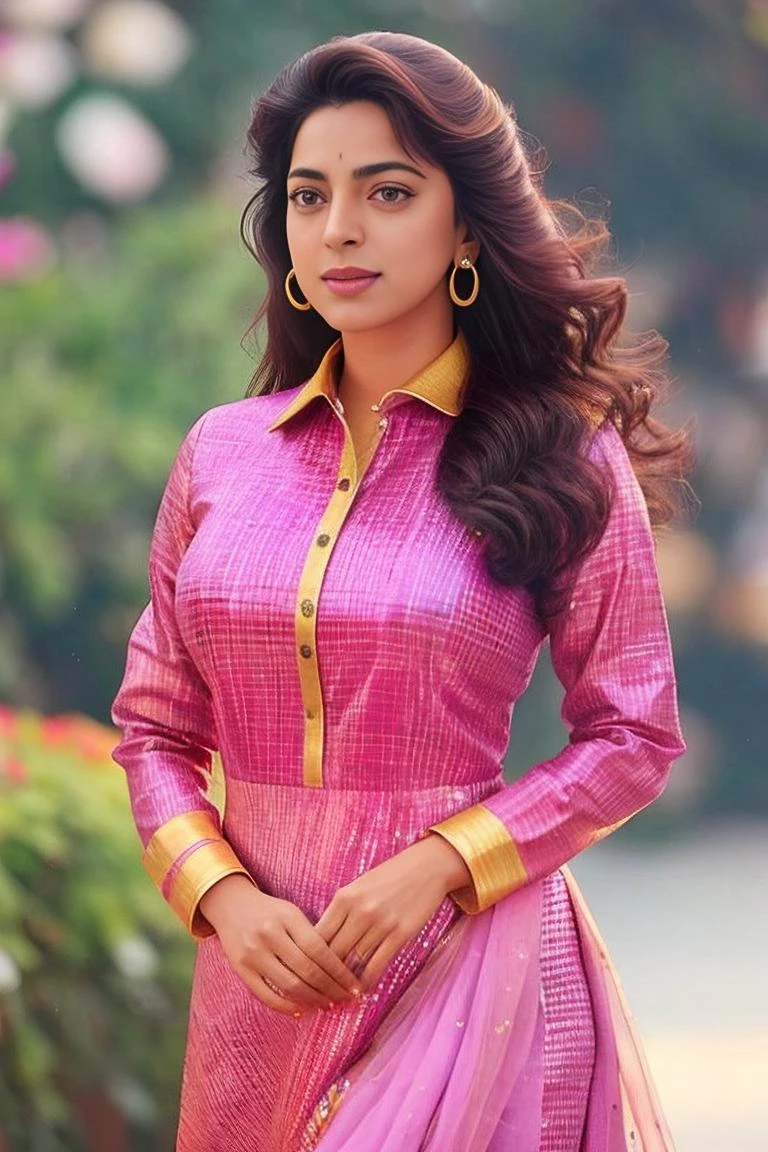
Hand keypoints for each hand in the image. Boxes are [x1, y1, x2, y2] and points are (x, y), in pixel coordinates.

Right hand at [199, 874, 363, 1015]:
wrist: (232, 905)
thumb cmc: (271, 911)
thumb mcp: (292, 913)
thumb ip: (312, 936)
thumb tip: (341, 969)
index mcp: (287, 918)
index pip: (320, 950)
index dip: (340, 972)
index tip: (354, 986)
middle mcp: (269, 935)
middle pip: (307, 971)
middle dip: (330, 990)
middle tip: (345, 999)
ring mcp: (253, 954)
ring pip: (289, 986)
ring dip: (313, 1000)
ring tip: (327, 1005)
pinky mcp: (241, 969)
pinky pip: (267, 996)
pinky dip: (287, 1007)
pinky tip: (302, 1009)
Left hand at [314, 833, 471, 991]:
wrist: (427, 867)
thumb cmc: (389, 876)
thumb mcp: (358, 886)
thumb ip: (340, 910)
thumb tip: (322, 940)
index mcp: (344, 897)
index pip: (318, 935)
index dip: (310, 957)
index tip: (307, 971)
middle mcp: (359, 911)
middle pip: (333, 952)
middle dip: (324, 973)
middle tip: (319, 989)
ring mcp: (380, 924)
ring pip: (354, 962)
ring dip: (344, 981)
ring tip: (337, 995)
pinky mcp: (400, 934)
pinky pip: (376, 966)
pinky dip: (366, 981)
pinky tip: (361, 990)